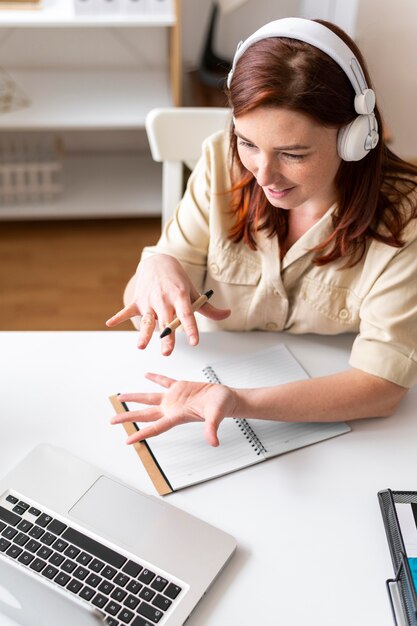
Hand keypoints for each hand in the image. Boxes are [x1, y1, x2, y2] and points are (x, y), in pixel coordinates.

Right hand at [105, 254, 229, 354]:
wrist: (158, 262)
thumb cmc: (178, 281)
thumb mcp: (194, 292)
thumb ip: (209, 308)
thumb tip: (227, 314)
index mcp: (180, 297)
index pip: (187, 316)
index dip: (191, 329)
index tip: (194, 342)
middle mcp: (164, 300)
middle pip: (166, 322)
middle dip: (166, 337)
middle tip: (168, 352)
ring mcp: (149, 301)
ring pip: (147, 320)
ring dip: (143, 333)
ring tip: (140, 345)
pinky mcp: (137, 301)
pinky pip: (127, 311)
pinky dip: (118, 317)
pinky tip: (110, 323)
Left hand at [111, 372, 236, 446]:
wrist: (226, 398)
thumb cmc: (222, 407)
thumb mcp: (216, 416)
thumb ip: (212, 428)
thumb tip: (214, 442)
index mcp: (178, 416)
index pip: (156, 427)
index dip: (141, 434)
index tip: (127, 439)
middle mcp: (172, 409)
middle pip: (145, 414)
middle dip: (128, 417)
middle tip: (113, 420)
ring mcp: (174, 398)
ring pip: (149, 398)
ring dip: (134, 398)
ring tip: (120, 397)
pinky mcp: (179, 387)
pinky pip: (163, 381)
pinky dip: (154, 378)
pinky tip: (146, 375)